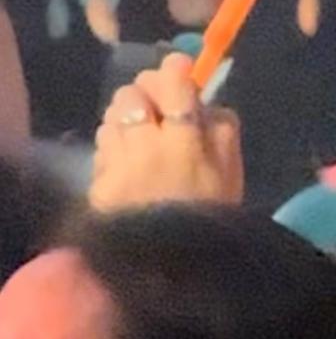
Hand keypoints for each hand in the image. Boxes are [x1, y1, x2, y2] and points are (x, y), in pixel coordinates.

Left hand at [91, 52, 243, 210]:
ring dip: (127, 115)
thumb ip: (223, 132)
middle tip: (158, 105)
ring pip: (114, 113)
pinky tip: (127, 158)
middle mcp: (146, 141)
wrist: (171, 269)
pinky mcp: (100, 180)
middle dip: (146, 91)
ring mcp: (118, 160)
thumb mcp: (232, 176)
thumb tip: (208, 104)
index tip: (182, 71)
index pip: (174, 80)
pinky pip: (103, 143)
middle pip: (134, 90)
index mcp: (186, 139)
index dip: (177, 69)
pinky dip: (114, 142)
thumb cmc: (211, 218)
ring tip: (140, 132)